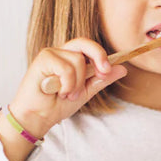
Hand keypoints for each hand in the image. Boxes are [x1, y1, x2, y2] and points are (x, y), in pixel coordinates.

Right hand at [9, 38, 126, 137]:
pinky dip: (67, 84)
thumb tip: (122, 68)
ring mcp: (51, 54)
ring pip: (77, 60)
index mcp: (71, 59)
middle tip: (102, 73)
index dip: (101, 56)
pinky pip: (66, 68)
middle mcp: (61, 53)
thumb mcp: (85, 92)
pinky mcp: (43, 59)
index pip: (89, 48)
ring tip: (66, 95)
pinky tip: (58, 92)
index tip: (107, 71)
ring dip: (77, 84)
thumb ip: (101, 80)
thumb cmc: (57, 105)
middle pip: (84, 43)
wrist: (38, 117)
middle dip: (98, 56)